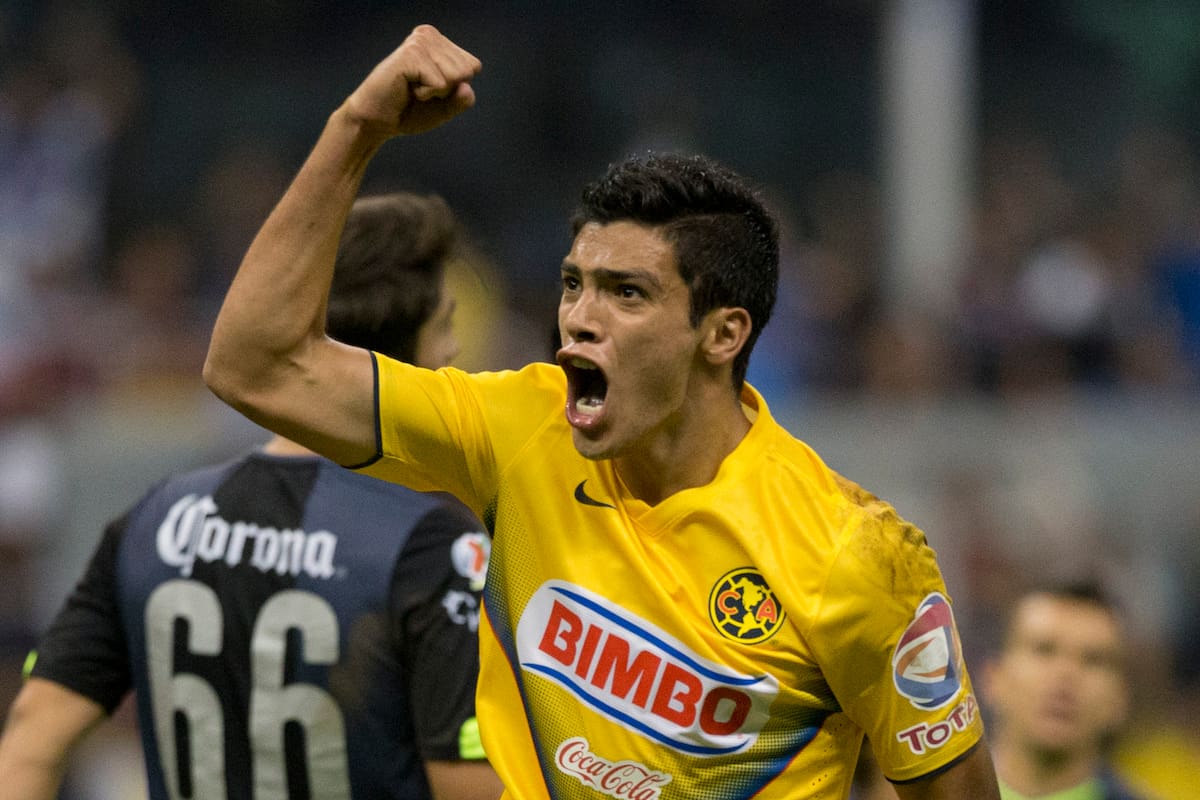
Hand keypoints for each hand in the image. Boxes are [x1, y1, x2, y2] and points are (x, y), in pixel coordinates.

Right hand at [343, 24, 481, 139]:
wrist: (377, 120)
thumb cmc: (409, 111)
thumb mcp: (445, 107)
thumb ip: (463, 99)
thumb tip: (466, 87)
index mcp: (439, 41)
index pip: (473, 66)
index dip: (455, 87)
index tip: (430, 88)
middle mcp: (429, 35)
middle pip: (466, 71)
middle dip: (446, 90)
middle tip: (419, 90)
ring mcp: (419, 42)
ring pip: (455, 77)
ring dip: (435, 92)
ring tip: (412, 88)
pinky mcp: (411, 54)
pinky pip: (440, 84)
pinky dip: (426, 95)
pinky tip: (407, 88)